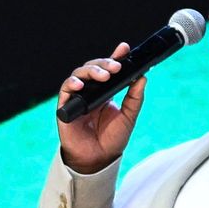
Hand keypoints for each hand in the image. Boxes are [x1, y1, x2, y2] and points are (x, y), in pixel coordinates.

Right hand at [55, 56, 145, 172]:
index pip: (109, 69)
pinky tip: (80, 85)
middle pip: (93, 68)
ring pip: (79, 74)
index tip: (124, 48)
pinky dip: (72, 84)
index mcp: (106, 91)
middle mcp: (91, 91)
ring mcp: (78, 97)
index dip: (115, 57)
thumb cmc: (112, 139)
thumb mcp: (129, 116)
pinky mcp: (65, 107)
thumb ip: (135, 98)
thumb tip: (143, 77)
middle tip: (116, 66)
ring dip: (91, 71)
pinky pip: (65, 90)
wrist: (98, 159)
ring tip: (104, 75)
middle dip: (105, 63)